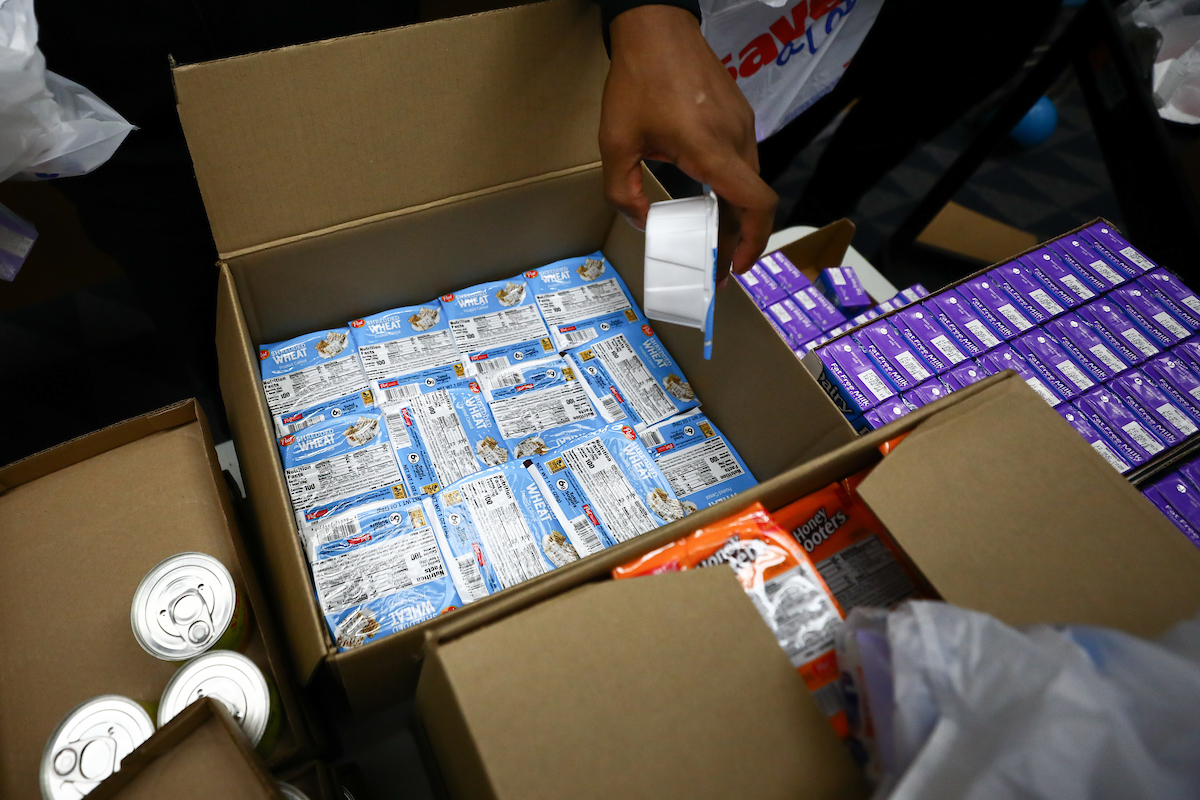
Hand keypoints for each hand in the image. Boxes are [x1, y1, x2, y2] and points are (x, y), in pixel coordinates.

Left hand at [601, 4, 776, 277]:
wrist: (656, 27)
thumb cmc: (637, 80)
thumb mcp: (615, 143)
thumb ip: (623, 192)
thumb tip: (643, 222)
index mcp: (711, 148)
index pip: (756, 203)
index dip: (752, 242)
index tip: (735, 266)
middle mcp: (737, 138)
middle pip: (752, 201)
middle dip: (737, 240)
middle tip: (715, 265)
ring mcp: (743, 125)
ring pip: (749, 182)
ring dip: (734, 214)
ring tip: (710, 236)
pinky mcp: (740, 116)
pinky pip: (743, 162)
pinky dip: (731, 188)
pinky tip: (708, 198)